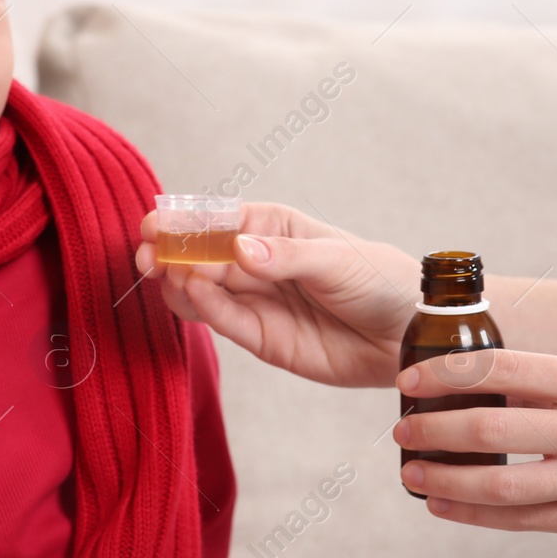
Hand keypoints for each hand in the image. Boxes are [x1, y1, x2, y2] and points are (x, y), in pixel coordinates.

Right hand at [135, 201, 419, 387]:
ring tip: (162, 274)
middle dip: (171, 253)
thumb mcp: (336, 259)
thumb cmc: (380, 280)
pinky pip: (225, 322)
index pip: (218, 219)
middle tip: (148, 255)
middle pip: (201, 255)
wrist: (408, 333)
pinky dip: (204, 309)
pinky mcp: (262, 338)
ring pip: (203, 289)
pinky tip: (191, 294)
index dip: (184, 220)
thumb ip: (285, 257)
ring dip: (177, 281)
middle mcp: (256, 261)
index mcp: (273, 227)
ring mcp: (256, 300)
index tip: (155, 223)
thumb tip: (240, 250)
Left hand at [394, 349, 556, 540]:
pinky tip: (445, 507)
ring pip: (502, 484)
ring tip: (412, 473)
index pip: (507, 368)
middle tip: (402, 429)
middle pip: (494, 429)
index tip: (411, 379)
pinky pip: (526, 520)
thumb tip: (482, 384)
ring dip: (446, 480)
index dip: (450, 373)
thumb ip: (554, 386)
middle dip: (436, 430)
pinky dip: (477, 516)